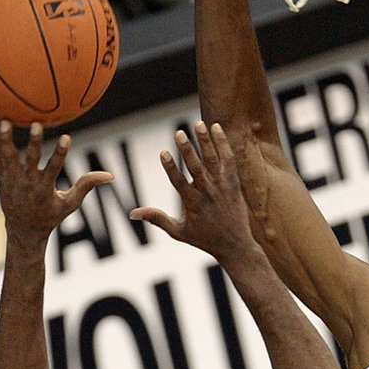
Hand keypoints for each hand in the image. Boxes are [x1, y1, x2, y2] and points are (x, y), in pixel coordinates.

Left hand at [0, 119, 113, 252]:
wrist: (23, 230)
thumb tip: (109, 175)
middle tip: (36, 124)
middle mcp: (27, 182)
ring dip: (6, 137)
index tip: (67, 137)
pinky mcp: (0, 176)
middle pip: (30, 160)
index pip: (54, 169)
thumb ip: (86, 186)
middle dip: (33, 142)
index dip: (61, 153)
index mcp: (44, 188)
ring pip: (7, 155)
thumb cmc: (50, 216)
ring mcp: (11, 179)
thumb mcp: (70, 204)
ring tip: (5, 119)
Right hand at [131, 121, 258, 264]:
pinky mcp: (234, 183)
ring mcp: (223, 187)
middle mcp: (209, 194)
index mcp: (193, 204)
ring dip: (206, 142)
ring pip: (213, 161)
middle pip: (197, 169)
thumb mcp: (178, 232)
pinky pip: (229, 161)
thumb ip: (157, 219)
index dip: (171, 168)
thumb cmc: (204, 239)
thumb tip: (132, 213)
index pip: (179, 183)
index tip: (163, 153)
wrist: (235, 245)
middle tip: (179, 133)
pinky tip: (216, 128)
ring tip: (198, 123)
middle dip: (188, 151)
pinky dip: (223, 144)